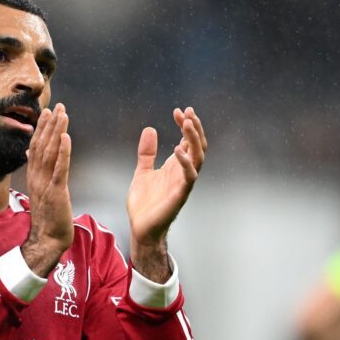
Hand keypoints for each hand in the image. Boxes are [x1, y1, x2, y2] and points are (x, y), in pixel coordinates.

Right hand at [21, 103, 73, 276]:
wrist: (47, 238)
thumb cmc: (48, 216)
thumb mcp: (40, 190)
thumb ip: (36, 171)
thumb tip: (29, 154)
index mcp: (34, 176)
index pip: (36, 147)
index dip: (42, 128)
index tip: (48, 112)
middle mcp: (37, 176)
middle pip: (42, 145)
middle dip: (50, 125)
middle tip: (58, 106)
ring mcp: (45, 183)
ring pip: (50, 152)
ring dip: (56, 132)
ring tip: (63, 115)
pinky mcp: (56, 191)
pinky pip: (59, 168)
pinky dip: (63, 151)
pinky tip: (67, 137)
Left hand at [126, 107, 206, 281]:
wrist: (140, 228)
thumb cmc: (144, 204)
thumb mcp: (142, 171)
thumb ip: (147, 153)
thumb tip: (150, 129)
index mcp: (176, 166)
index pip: (188, 140)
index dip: (186, 124)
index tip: (178, 111)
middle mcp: (183, 173)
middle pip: (198, 146)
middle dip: (194, 128)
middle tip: (187, 112)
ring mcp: (183, 183)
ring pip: (198, 158)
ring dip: (194, 140)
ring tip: (186, 124)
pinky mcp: (179, 195)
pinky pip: (189, 177)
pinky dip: (186, 162)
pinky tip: (178, 149)